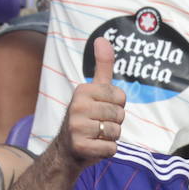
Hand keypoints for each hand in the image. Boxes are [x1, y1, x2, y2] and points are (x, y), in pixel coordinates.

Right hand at [54, 37, 124, 166]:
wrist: (67, 149)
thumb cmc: (86, 116)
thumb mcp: (93, 90)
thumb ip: (102, 66)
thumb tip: (102, 39)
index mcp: (82, 90)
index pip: (121, 97)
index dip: (117, 106)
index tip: (101, 109)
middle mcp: (77, 106)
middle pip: (120, 115)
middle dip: (114, 122)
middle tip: (98, 124)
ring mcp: (77, 127)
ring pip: (116, 132)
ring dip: (111, 137)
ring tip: (95, 135)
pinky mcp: (81, 146)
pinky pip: (111, 149)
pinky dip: (107, 150)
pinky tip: (94, 147)